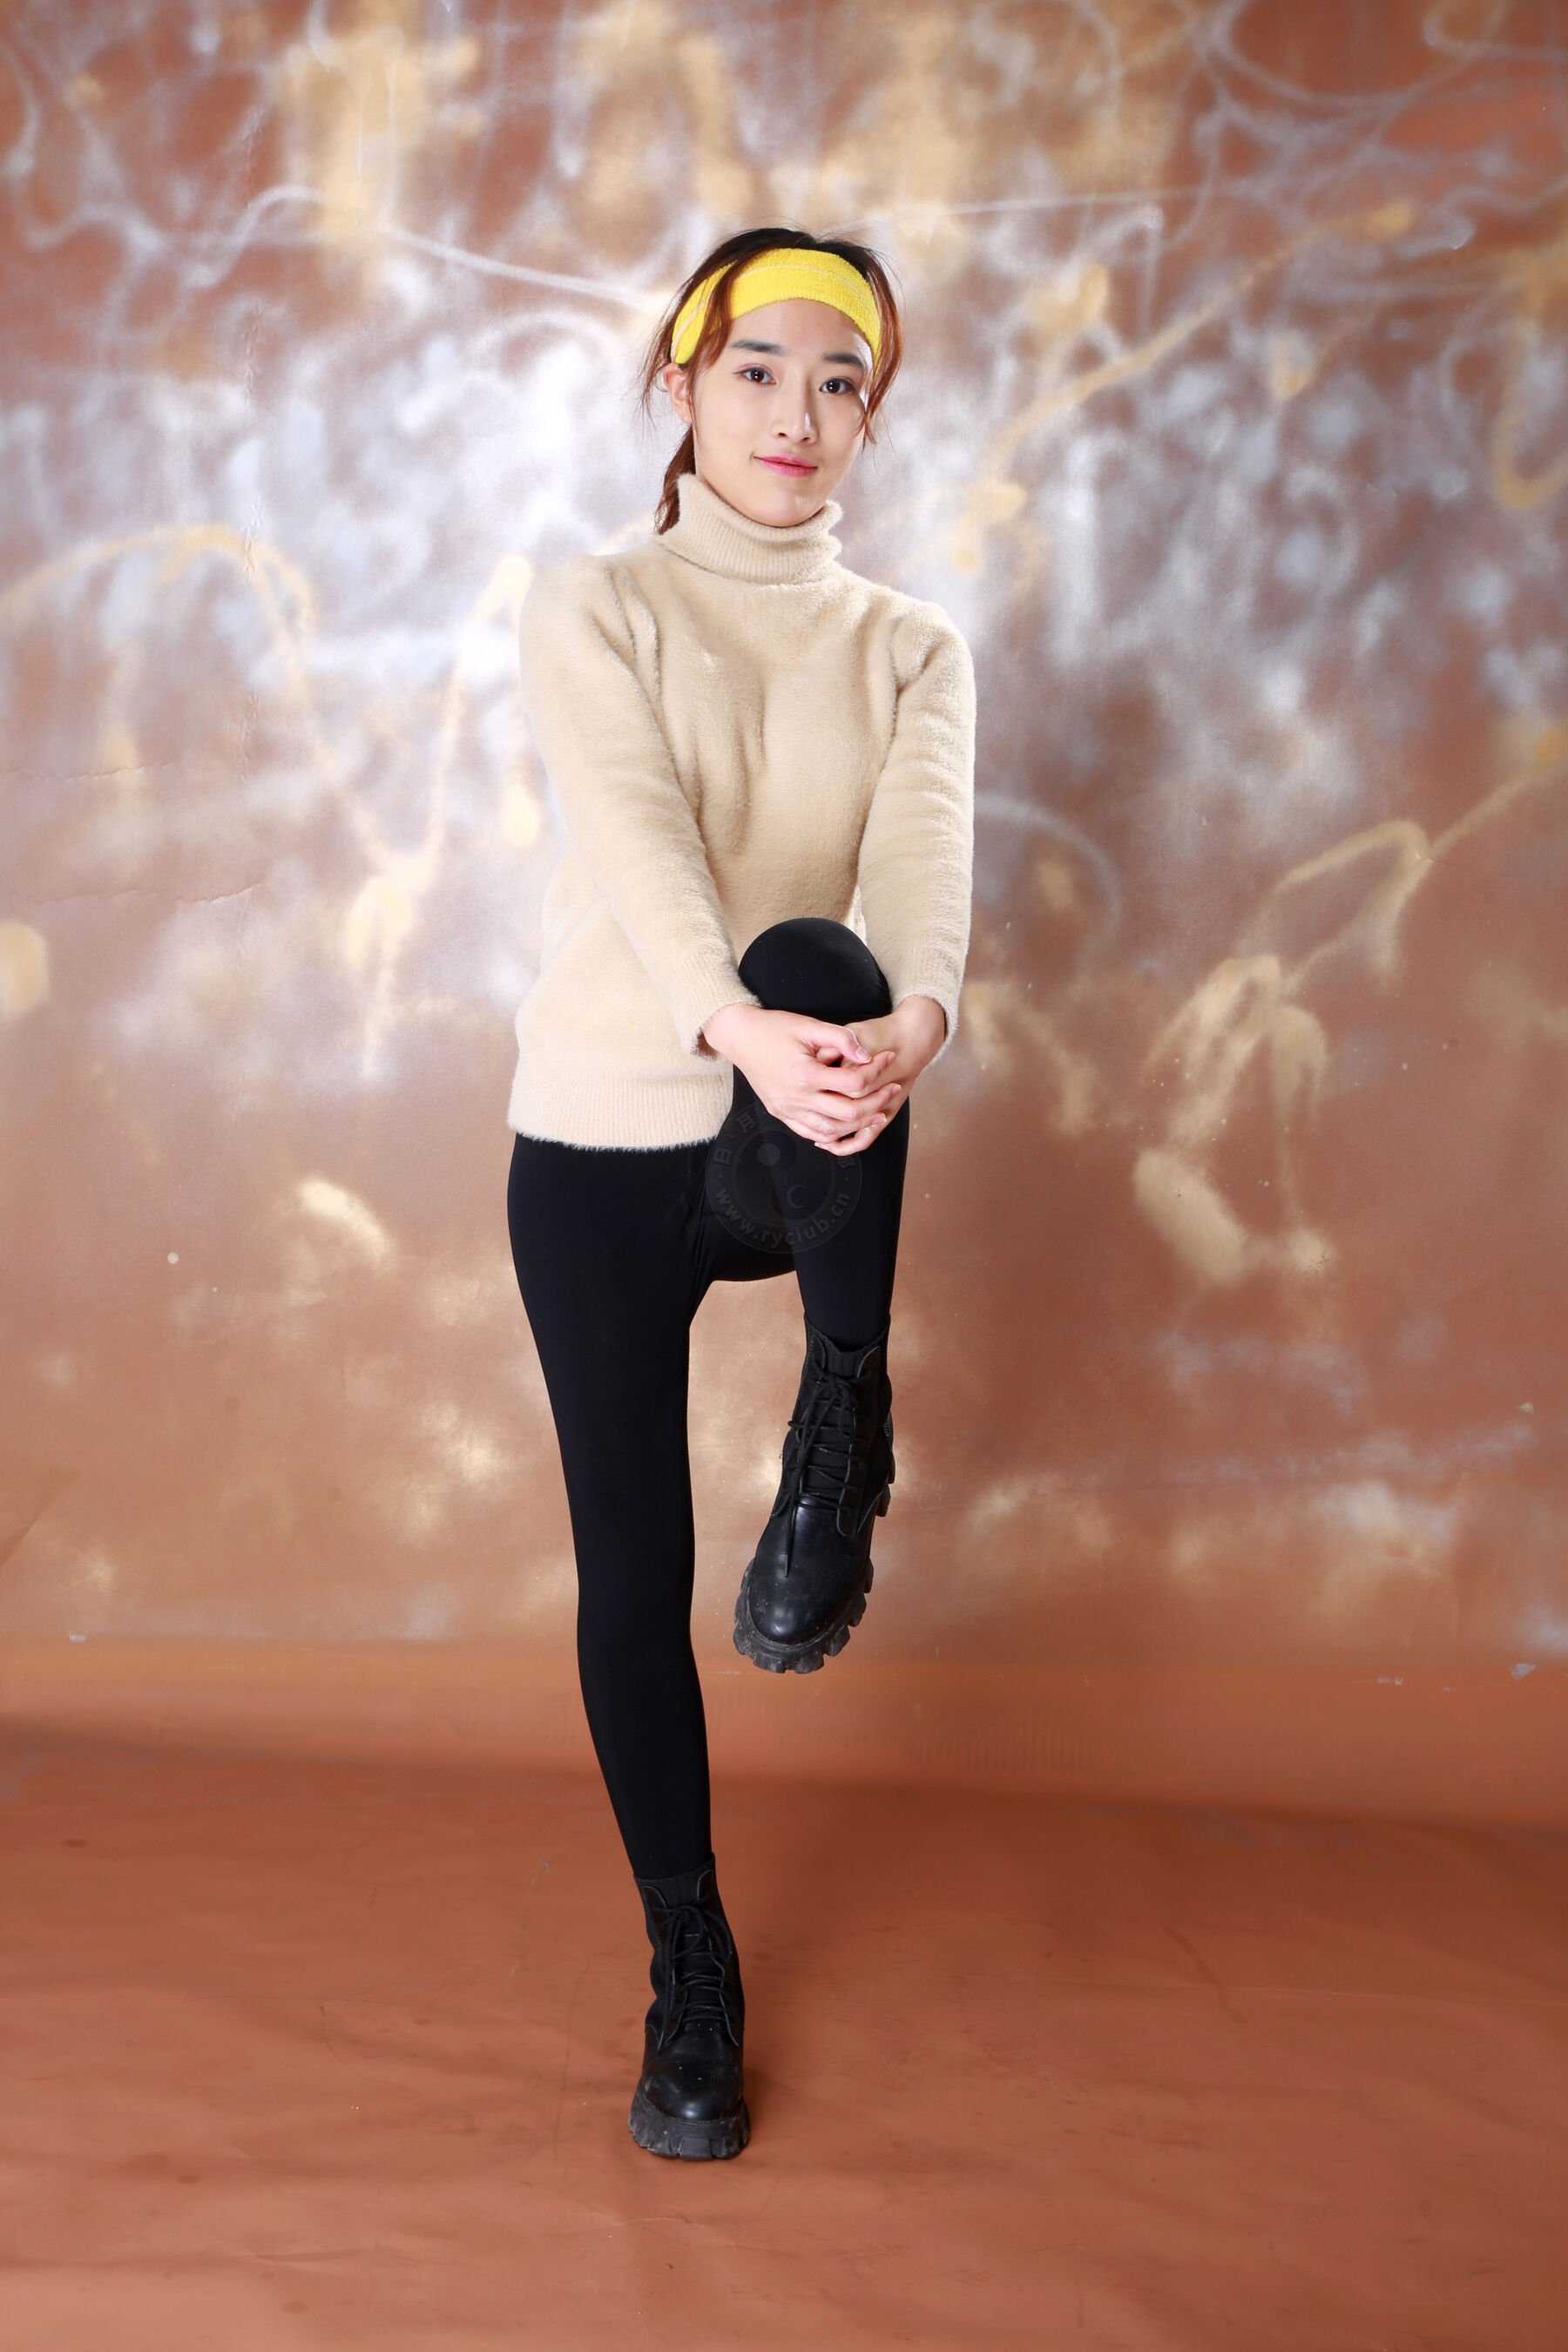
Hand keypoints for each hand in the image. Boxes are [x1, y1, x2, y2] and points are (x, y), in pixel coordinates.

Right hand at [702, 995, 943, 1155]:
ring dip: (859, 1124)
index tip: (889, 1057)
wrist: (739, 1037)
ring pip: (832, 1131)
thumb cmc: (774, 1027)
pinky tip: (848, 1124)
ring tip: (877, 1110)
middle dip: (876, 1103)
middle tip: (893, 1089)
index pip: (854, 1084)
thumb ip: (841, 1038)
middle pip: (849, 1114)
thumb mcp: (809, 1025)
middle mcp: (796, 1098)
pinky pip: (811, 1134)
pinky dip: (833, 1134)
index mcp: (805, 1075)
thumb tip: (867, 1055)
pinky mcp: (781, 1113)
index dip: (877, 1071)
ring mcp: (787, 1110)